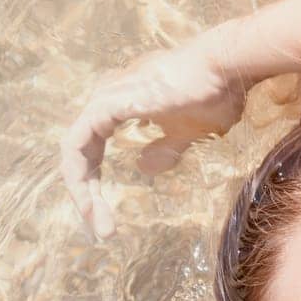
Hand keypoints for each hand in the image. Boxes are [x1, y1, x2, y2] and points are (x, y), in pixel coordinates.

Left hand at [59, 37, 248, 237]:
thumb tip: (143, 167)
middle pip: (83, 153)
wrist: (224, 70)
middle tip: (100, 230)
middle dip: (88, 193)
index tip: (109, 217)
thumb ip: (165, 149)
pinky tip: (87, 198)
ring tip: (96, 223)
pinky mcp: (108, 105)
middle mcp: (108, 99)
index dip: (97, 183)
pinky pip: (77, 143)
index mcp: (124, 103)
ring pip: (75, 151)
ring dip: (82, 189)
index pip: (96, 147)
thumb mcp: (189, 133)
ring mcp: (105, 99)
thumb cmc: (213, 95)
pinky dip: (79, 173)